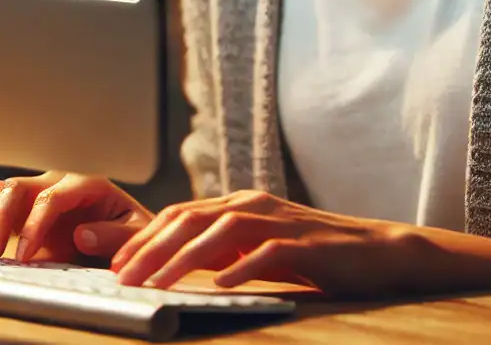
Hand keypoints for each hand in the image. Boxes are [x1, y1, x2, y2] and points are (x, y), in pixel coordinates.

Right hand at [0, 172, 153, 263]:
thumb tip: (81, 233)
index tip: (24, 255)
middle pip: (24, 187)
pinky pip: (1, 203)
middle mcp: (61, 183)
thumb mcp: (136, 233)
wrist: (131, 240)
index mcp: (89, 185)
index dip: (35, 223)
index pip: (53, 196)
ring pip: (8, 190)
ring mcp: (42, 195)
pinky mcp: (29, 212)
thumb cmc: (135, 234)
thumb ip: (113, 234)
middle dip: (3, 216)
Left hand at [110, 190, 421, 294]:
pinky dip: (243, 267)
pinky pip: (268, 252)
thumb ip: (223, 248)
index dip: (146, 236)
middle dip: (151, 247)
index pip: (181, 214)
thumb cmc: (311, 252)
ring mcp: (279, 221)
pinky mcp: (305, 243)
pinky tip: (223, 286)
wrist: (374, 249)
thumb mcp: (258, 245)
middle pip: (192, 219)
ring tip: (156, 284)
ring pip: (221, 232)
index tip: (116, 263)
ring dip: (183, 259)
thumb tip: (174, 264)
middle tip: (122, 277)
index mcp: (239, 203)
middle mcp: (253, 204)